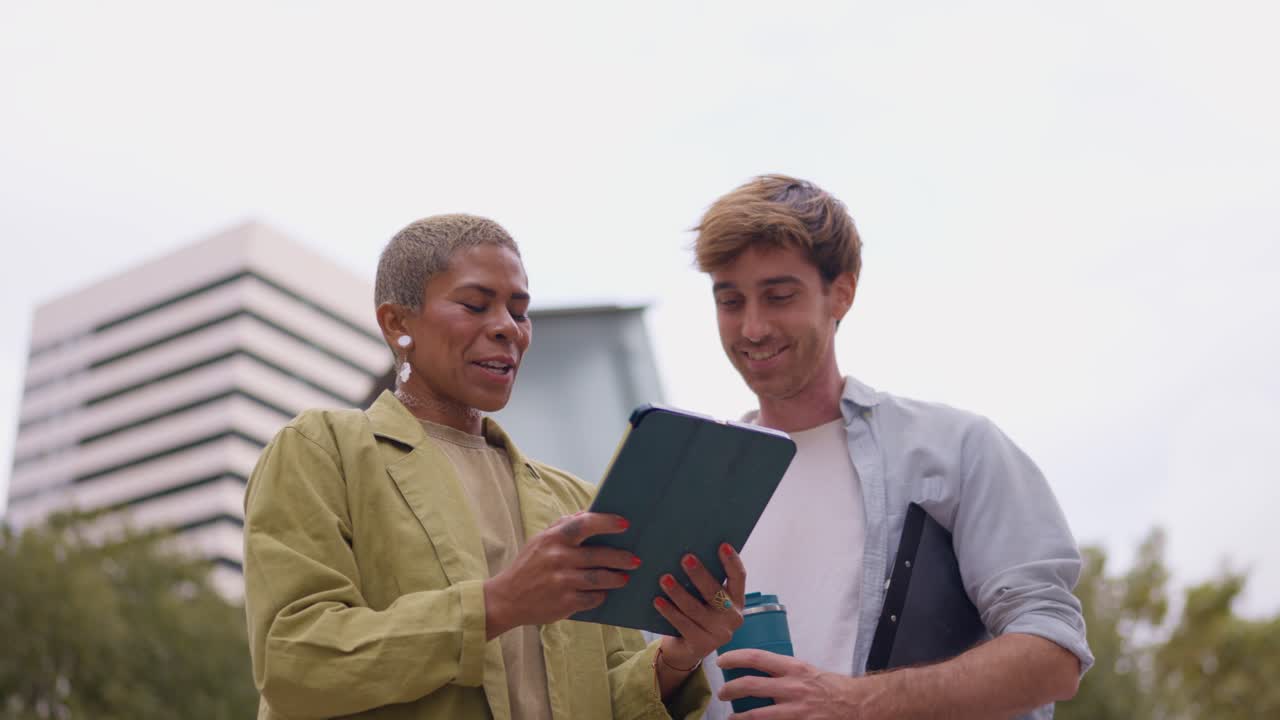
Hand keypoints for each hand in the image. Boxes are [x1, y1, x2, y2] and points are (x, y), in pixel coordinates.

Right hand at [483, 512, 637, 638]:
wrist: (506, 598)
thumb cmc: (528, 565)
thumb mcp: (541, 540)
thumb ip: (564, 525)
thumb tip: (590, 512)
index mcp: (553, 538)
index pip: (585, 524)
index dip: (607, 523)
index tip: (625, 525)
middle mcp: (558, 558)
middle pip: (599, 555)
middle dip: (622, 558)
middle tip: (635, 560)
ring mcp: (562, 581)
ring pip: (600, 578)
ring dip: (616, 578)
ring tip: (624, 577)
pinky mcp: (564, 603)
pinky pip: (592, 598)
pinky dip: (601, 595)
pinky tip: (604, 593)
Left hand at [654, 542, 746, 668]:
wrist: (685, 650)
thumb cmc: (695, 615)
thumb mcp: (705, 599)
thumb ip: (704, 581)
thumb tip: (688, 553)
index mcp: (737, 600)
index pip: (739, 578)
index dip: (732, 561)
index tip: (723, 545)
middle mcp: (732, 617)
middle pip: (715, 592)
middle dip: (700, 574)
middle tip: (685, 558)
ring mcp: (719, 634)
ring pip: (696, 609)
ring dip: (679, 592)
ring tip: (664, 579)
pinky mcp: (701, 645)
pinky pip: (683, 624)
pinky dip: (669, 611)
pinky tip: (658, 601)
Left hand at [717, 650, 882, 718]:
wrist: (859, 706)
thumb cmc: (832, 688)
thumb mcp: (808, 671)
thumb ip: (785, 672)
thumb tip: (759, 672)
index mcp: (794, 668)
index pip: (756, 658)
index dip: (734, 658)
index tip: (721, 661)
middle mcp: (793, 688)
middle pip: (750, 686)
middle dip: (730, 689)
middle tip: (722, 693)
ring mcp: (796, 711)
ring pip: (756, 715)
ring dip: (738, 717)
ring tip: (731, 718)